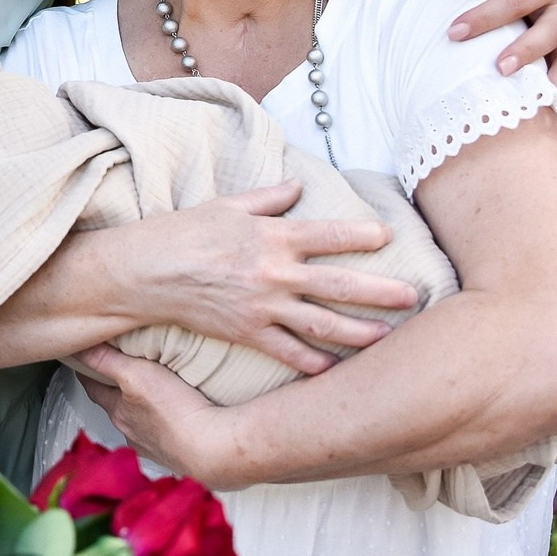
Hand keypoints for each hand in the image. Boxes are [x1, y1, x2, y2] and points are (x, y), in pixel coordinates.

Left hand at [75, 344, 232, 484]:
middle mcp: (134, 433)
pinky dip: (172, 425)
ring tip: (158, 394)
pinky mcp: (182, 454)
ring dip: (147, 410)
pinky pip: (171, 436)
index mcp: (120, 413)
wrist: (214, 449)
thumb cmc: (177, 414)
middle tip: (124, 374)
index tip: (84, 361)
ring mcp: (158, 447)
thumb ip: (107, 360)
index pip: (94, 389)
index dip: (89, 372)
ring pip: (145, 423)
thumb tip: (80, 347)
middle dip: (119, 392)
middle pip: (119, 407)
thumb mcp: (135, 375)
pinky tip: (184, 417)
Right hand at [113, 179, 416, 373]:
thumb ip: (268, 198)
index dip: (362, 235)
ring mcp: (262, 307)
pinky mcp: (246, 333)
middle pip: (339, 285)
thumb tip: (299, 186)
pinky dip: (313, 361)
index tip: (388, 236)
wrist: (142, 273)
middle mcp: (273, 273)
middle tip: (414, 296)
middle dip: (380, 291)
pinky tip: (335, 369)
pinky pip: (288, 351)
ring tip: (388, 337)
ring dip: (359, 332)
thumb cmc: (181, 232)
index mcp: (271, 236)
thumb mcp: (226, 205)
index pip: (329, 235)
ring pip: (322, 323)